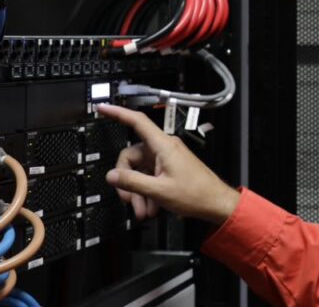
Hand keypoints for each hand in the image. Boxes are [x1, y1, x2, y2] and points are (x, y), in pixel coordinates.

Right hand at [95, 103, 240, 224]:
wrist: (215, 203)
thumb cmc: (196, 194)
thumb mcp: (159, 190)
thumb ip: (132, 182)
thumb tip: (112, 175)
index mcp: (163, 145)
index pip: (137, 121)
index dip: (118, 113)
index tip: (103, 108)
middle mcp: (163, 148)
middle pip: (131, 157)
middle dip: (128, 182)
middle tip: (130, 201)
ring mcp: (165, 159)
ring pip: (139, 171)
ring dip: (138, 193)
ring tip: (144, 211)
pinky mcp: (167, 169)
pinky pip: (148, 177)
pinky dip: (146, 193)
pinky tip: (151, 207)